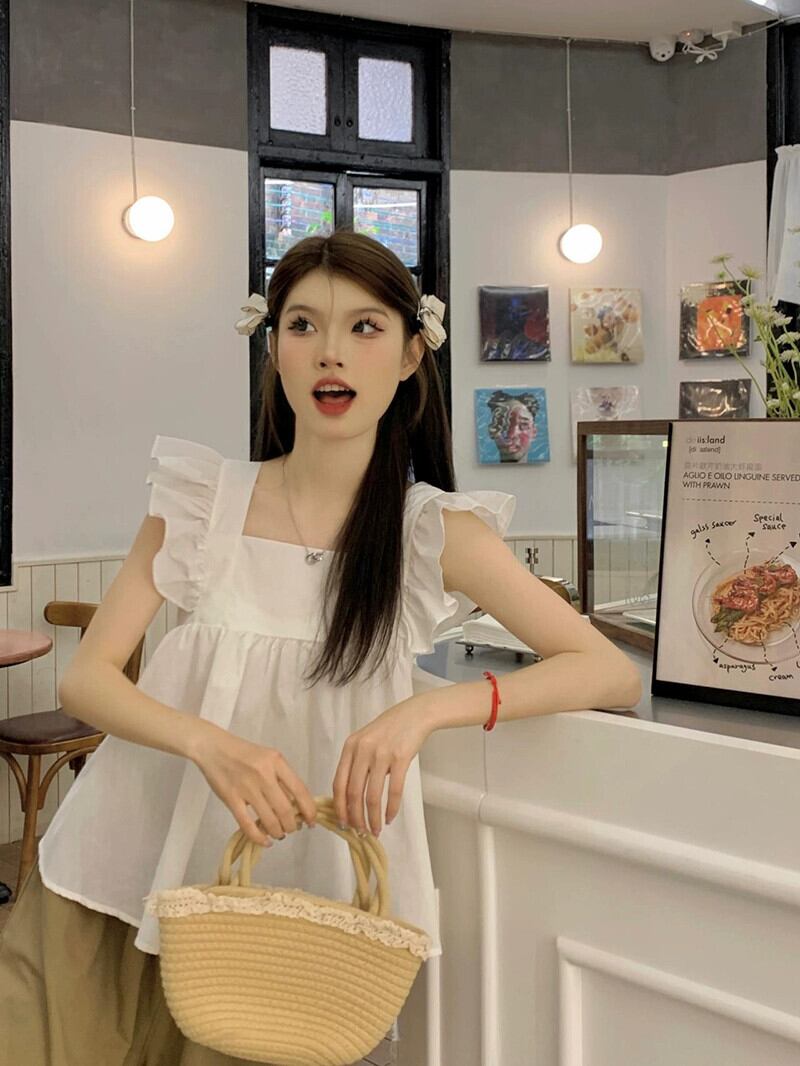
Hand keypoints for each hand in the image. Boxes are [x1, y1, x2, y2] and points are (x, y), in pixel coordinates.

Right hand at [189, 722, 317, 846]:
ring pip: (269, 819)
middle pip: (285, 809)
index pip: (300, 790)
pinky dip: (258, 837)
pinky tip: (264, 841)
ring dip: (277, 832)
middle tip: (292, 829)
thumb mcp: (269, 758)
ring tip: (279, 834)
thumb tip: (297, 805)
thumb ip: (282, 778)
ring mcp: (247, 787)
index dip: (309, 810)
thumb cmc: (244, 753)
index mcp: (277, 761)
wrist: (213, 747)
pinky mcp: (231, 798)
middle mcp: (264, 774)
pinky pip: (247, 824)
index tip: (311, 822)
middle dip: (292, 825)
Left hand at [332, 696, 432, 836]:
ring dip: (373, 817)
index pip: (338, 783)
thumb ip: (356, 762)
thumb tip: (350, 797)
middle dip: (355, 817)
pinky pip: (394, 791)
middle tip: (360, 831)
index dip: (340, 807)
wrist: (416, 714)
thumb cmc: (390, 728)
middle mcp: (362, 750)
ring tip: (376, 829)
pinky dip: (391, 809)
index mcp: (350, 747)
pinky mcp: (400, 758)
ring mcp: (381, 754)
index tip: (343, 823)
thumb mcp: (366, 740)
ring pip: (372, 796)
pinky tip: (390, 818)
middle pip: (353, 793)